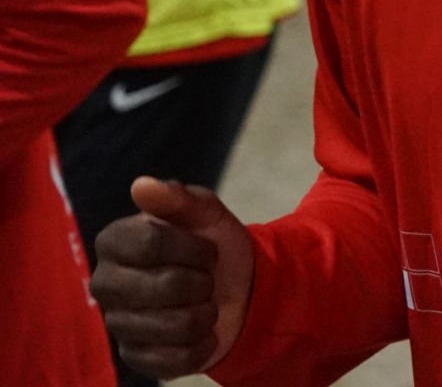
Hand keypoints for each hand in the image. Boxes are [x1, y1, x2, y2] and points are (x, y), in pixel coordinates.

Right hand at [91, 176, 255, 379]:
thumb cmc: (212, 245)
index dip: (194, 248)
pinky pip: (176, 358)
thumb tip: (142, 184)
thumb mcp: (207, 214)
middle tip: (205, 278)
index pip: (151, 243)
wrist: (236, 288)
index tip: (207, 250)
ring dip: (206, 313)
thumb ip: (179, 198)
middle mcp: (104, 282)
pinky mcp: (134, 357)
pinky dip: (203, 343)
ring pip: (175, 325)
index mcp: (114, 240)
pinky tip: (202, 331)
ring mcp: (116, 322)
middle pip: (165, 286)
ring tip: (204, 303)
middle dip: (202, 281)